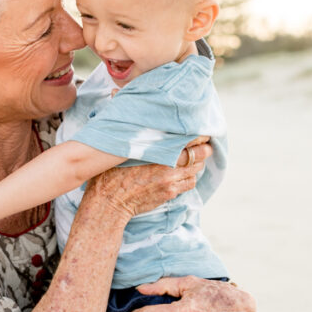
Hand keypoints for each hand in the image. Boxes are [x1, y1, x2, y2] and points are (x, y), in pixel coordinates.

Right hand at [87, 139, 212, 219]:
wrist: (108, 202)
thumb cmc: (111, 173)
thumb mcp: (121, 148)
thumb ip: (136, 135)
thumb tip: (131, 109)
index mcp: (156, 149)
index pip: (188, 139)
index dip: (198, 136)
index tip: (201, 133)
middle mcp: (167, 164)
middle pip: (198, 155)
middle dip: (203, 150)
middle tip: (203, 146)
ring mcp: (170, 181)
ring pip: (196, 170)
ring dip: (196, 164)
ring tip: (191, 160)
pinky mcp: (169, 193)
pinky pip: (189, 184)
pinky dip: (189, 178)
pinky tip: (182, 174)